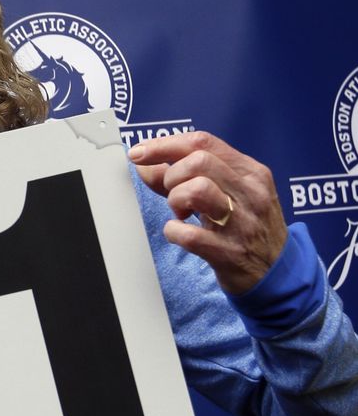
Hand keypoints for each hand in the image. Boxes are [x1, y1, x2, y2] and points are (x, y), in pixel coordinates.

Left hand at [128, 131, 287, 294]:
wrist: (276, 273)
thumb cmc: (246, 228)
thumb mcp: (227, 194)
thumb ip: (186, 176)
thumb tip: (145, 164)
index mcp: (251, 172)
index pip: (203, 142)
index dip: (164, 144)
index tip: (138, 152)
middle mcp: (250, 192)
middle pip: (198, 161)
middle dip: (172, 175)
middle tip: (173, 193)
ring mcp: (242, 223)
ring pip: (197, 189)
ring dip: (175, 200)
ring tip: (181, 213)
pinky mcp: (229, 252)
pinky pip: (188, 234)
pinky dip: (173, 232)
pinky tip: (179, 234)